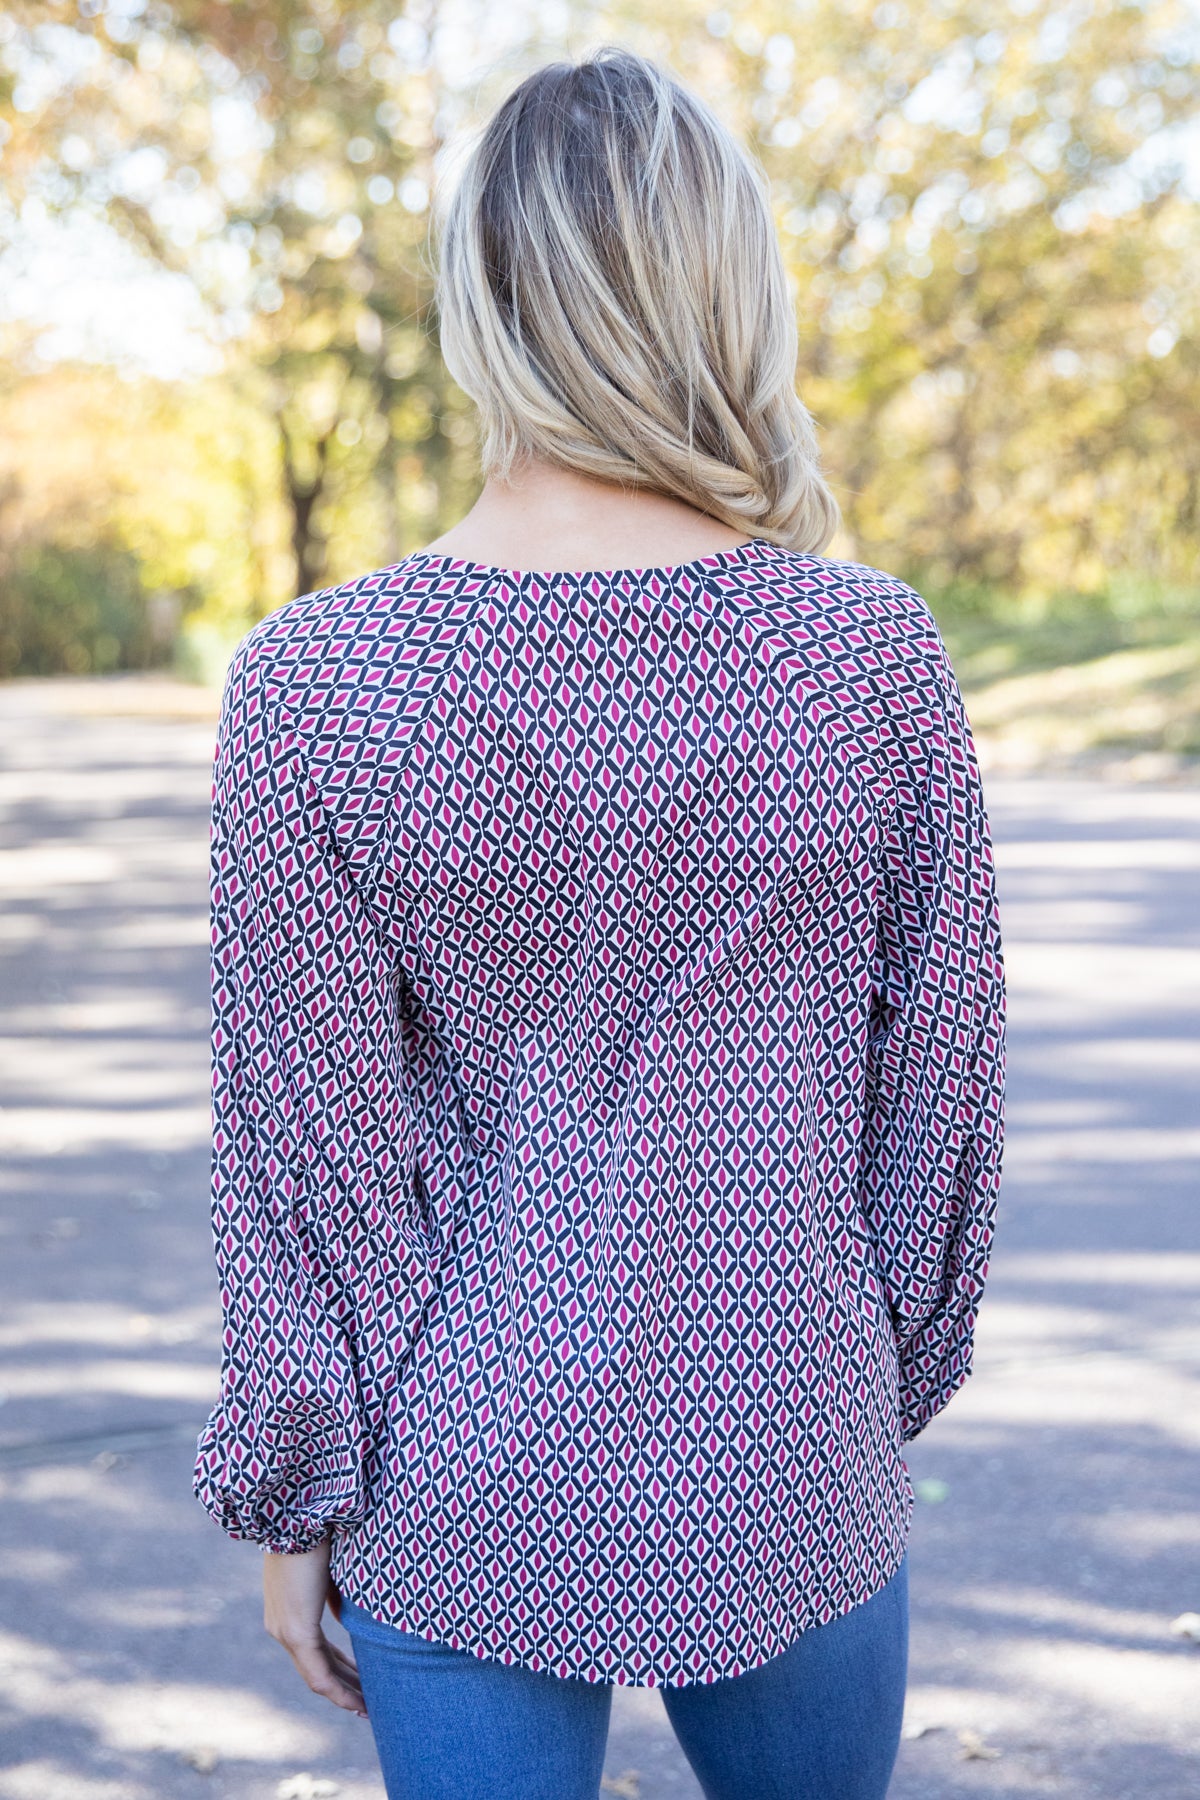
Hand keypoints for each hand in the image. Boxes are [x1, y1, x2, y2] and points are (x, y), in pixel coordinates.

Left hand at [262, 1536, 366, 1716]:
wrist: (298, 1513)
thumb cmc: (318, 1530)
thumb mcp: (332, 1568)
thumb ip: (338, 1593)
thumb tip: (354, 1611)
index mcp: (289, 1611)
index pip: (316, 1651)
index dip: (340, 1669)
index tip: (362, 1679)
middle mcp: (281, 1627)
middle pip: (317, 1669)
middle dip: (346, 1686)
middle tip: (369, 1702)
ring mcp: (286, 1631)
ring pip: (317, 1676)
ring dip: (344, 1694)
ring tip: (368, 1708)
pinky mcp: (296, 1631)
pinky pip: (318, 1674)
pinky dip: (339, 1691)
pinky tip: (358, 1702)